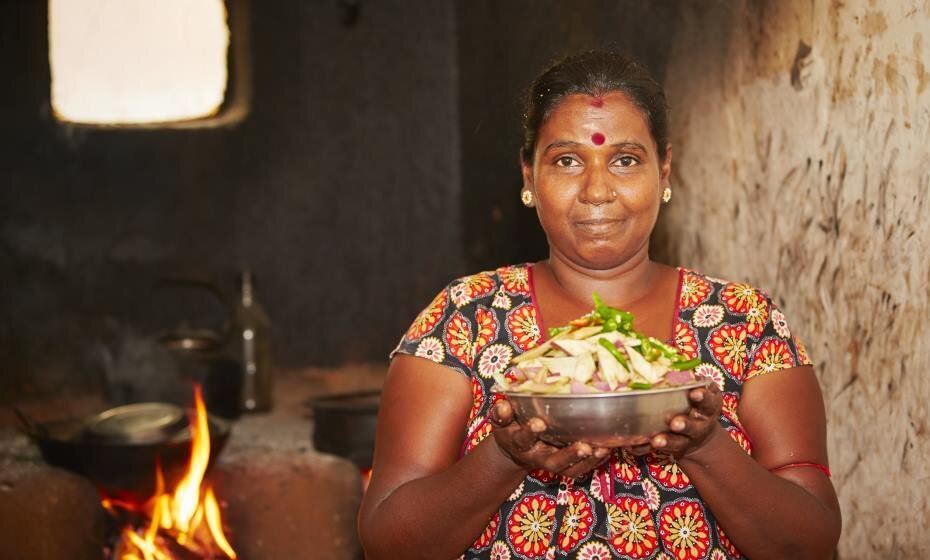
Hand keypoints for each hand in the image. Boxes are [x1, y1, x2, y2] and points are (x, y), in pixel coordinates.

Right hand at [489, 399, 609, 477]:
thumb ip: (502, 413)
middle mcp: (537, 457)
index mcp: (519, 443)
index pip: (523, 439)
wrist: (515, 450)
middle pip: (553, 461)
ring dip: (587, 461)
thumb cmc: (511, 428)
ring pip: (570, 469)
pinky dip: (595, 462)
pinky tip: (607, 450)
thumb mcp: (502, 420)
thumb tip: (504, 405)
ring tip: (601, 449)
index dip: (530, 432)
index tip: (539, 422)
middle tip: (584, 446)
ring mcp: (552, 464)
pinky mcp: (565, 468)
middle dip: (569, 455)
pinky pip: (581, 470)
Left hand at [628, 384, 723, 458]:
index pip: (710, 401)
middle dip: (685, 424)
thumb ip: (688, 378)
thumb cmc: (695, 402)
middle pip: (695, 426)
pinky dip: (645, 448)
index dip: (703, 397)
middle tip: (675, 422)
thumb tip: (668, 355)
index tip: (694, 393)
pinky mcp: (674, 448)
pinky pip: (657, 450)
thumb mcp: (698, 389)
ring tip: (656, 440)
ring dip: (667, 441)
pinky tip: (634, 447)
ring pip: (678, 442)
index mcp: (709, 406)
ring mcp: (688, 439)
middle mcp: (701, 424)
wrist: (701, 435)